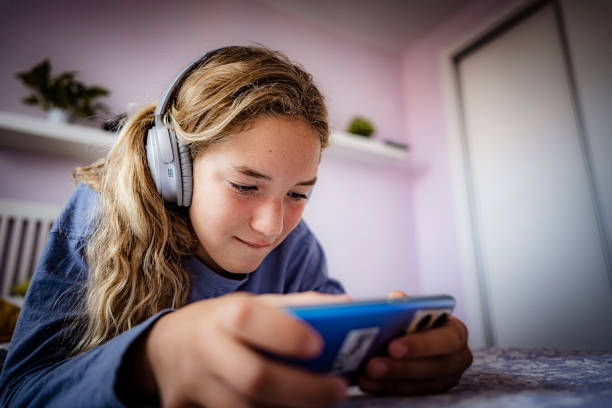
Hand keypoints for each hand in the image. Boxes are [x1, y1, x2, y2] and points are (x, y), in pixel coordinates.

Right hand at [132, 291, 350, 406]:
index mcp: (221, 315)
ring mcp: (191, 386)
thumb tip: (347, 310)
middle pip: (253, 378)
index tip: (318, 346)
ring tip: (318, 401)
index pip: (248, 319)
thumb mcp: (251, 306)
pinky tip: (286, 407)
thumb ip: (296, 308)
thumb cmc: (221, 324)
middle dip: (303, 389)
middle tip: (338, 390)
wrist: (165, 348)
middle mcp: (203, 349)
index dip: (284, 333)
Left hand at [358, 291, 472, 394]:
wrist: (408, 335)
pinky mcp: (431, 390)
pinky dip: (387, 388)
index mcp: (455, 330)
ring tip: (365, 374)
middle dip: (401, 367)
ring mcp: (447, 377)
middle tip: (372, 365)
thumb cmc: (409, 318)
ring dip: (391, 381)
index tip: (392, 346)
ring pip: (421, 384)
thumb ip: (399, 303)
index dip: (421, 345)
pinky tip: (367, 382)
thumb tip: (392, 300)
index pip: (446, 339)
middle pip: (434, 367)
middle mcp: (457, 356)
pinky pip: (410, 394)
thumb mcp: (406, 307)